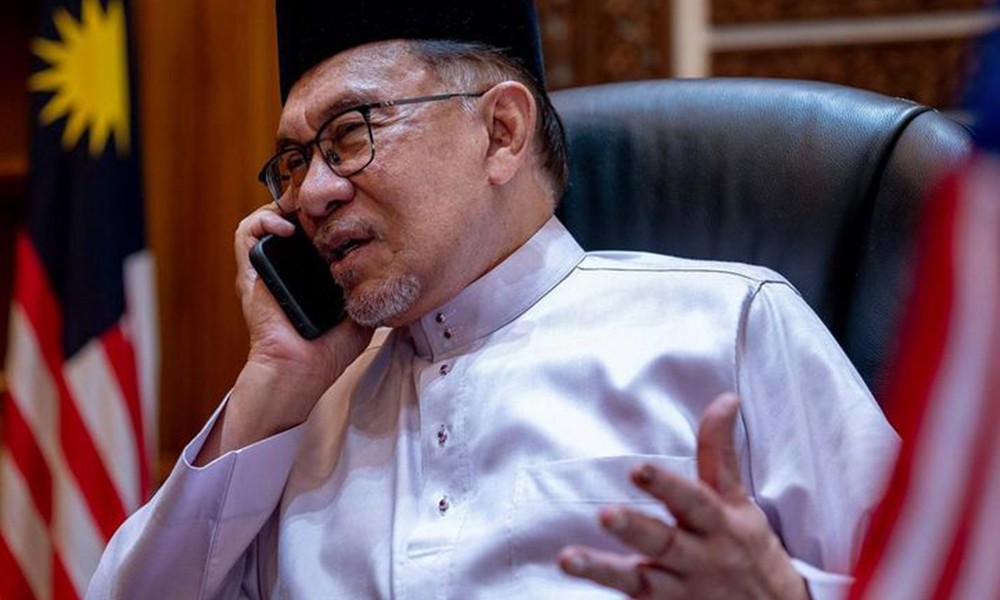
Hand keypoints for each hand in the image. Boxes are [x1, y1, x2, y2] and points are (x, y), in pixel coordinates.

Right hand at [234, 205, 371, 387]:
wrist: (301, 368)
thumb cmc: (329, 349)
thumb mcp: (362, 309)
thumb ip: (372, 287)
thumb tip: (393, 268)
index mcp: (314, 269)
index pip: (319, 225)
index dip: (331, 209)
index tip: (349, 202)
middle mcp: (290, 263)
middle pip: (294, 213)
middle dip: (311, 200)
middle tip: (329, 198)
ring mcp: (269, 265)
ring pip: (269, 214)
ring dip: (287, 204)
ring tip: (307, 210)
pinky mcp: (250, 271)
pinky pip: (246, 233)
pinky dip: (263, 220)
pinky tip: (286, 227)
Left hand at [558, 393, 808, 599]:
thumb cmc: (747, 550)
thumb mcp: (740, 503)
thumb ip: (720, 453)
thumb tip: (726, 398)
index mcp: (718, 524)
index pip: (692, 501)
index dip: (666, 484)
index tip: (638, 468)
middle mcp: (699, 558)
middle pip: (664, 543)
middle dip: (634, 529)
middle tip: (605, 514)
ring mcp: (680, 592)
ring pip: (640, 583)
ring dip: (602, 571)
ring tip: (568, 559)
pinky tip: (573, 593)